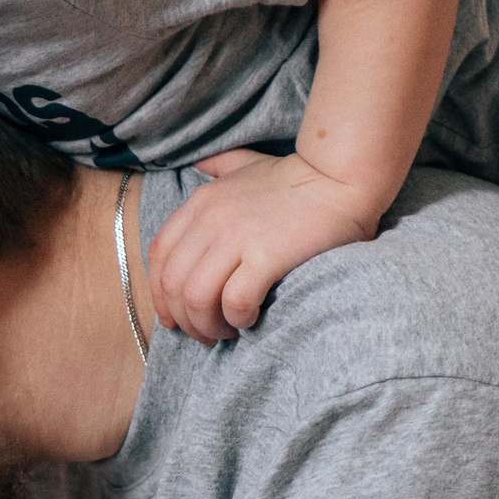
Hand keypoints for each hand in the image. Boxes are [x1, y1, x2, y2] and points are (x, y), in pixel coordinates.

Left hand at [145, 149, 398, 341]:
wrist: (339, 177)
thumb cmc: (297, 177)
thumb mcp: (246, 164)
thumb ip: (219, 167)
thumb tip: (200, 164)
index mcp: (201, 203)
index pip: (159, 256)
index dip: (160, 295)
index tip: (175, 318)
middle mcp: (211, 219)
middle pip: (173, 284)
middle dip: (185, 319)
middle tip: (207, 334)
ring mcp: (237, 237)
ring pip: (196, 298)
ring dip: (208, 325)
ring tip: (228, 331)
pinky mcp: (266, 255)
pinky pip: (235, 301)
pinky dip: (237, 319)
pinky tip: (250, 319)